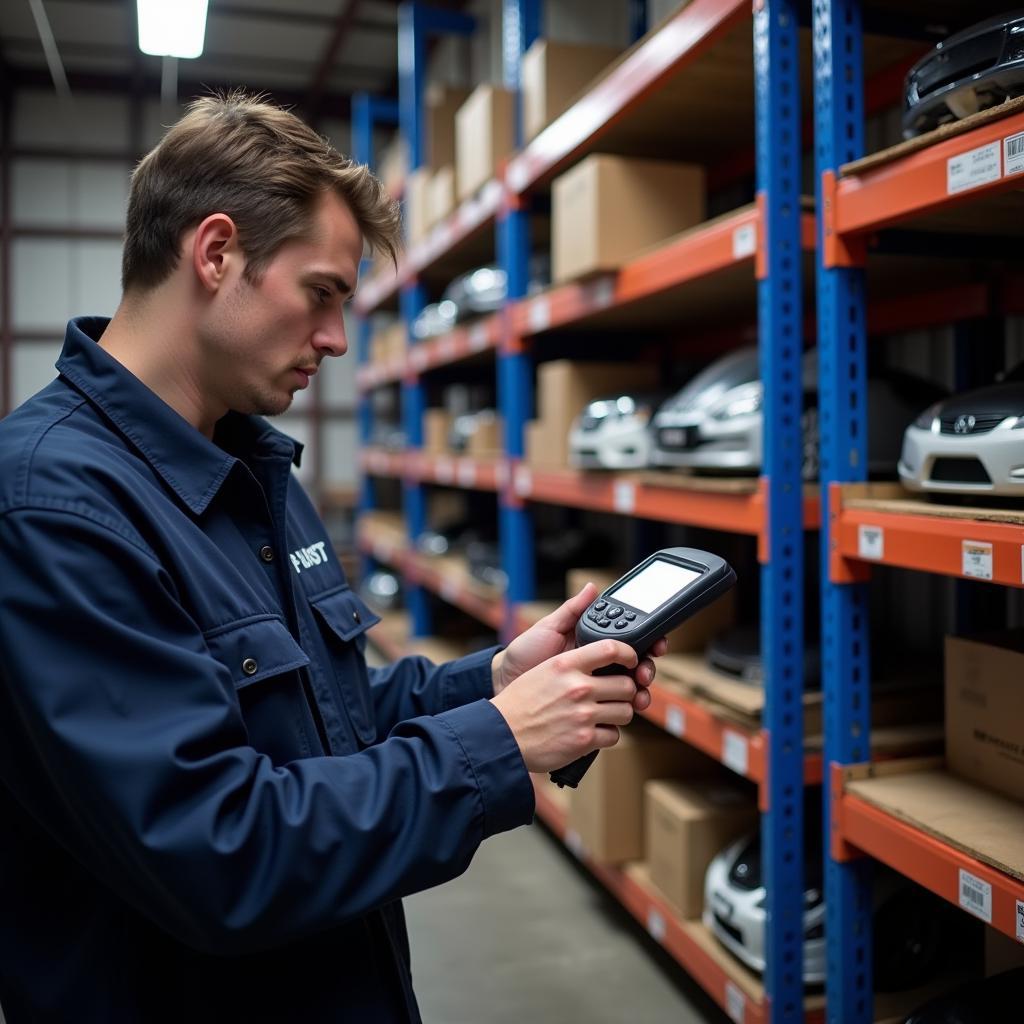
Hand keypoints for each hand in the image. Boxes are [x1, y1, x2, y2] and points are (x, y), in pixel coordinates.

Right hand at [491, 640, 640, 772]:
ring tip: (602, 715)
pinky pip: (614, 735)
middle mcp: (577, 687)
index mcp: (566, 665)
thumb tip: (599, 661)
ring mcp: (583, 714)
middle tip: (615, 695)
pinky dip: (606, 735)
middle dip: (625, 692)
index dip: (629, 654)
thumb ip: (571, 664)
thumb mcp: (543, 670)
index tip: (631, 661)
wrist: (502, 735)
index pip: (611, 648)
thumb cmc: (520, 702)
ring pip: (625, 711)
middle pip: (627, 684)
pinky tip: (591, 732)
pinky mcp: (585, 740)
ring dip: (617, 715)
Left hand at [493, 583, 668, 713]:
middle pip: (637, 665)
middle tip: (644, 673)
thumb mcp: (548, 627)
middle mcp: (599, 665)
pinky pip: (616, 710)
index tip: (656, 643)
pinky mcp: (591, 709)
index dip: (648, 641)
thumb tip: (592, 587)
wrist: (505, 683)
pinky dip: (626, 710)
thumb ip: (572, 610)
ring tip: (639, 694)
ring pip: (631, 689)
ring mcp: (597, 687)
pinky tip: (628, 709)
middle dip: (648, 668)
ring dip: (642, 691)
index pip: (630, 640)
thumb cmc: (525, 653)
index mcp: (593, 643)